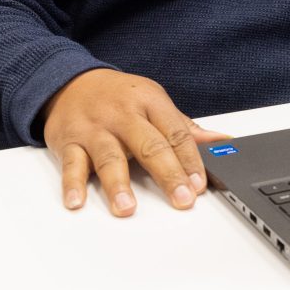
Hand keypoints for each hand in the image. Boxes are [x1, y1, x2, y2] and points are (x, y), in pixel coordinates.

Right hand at [41, 68, 229, 216]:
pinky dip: (72, 184)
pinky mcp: (69, 141)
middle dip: (167, 174)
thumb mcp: (154, 102)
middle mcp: (123, 114)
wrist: (73, 81)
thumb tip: (221, 141)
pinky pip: (71, 163)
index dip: (190, 159)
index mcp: (149, 101)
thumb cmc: (120, 96)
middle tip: (182, 199)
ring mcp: (95, 128)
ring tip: (127, 208)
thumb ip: (184, 127)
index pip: (176, 132)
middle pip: (148, 145)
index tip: (200, 184)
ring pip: (108, 156)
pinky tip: (76, 202)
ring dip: (118, 183)